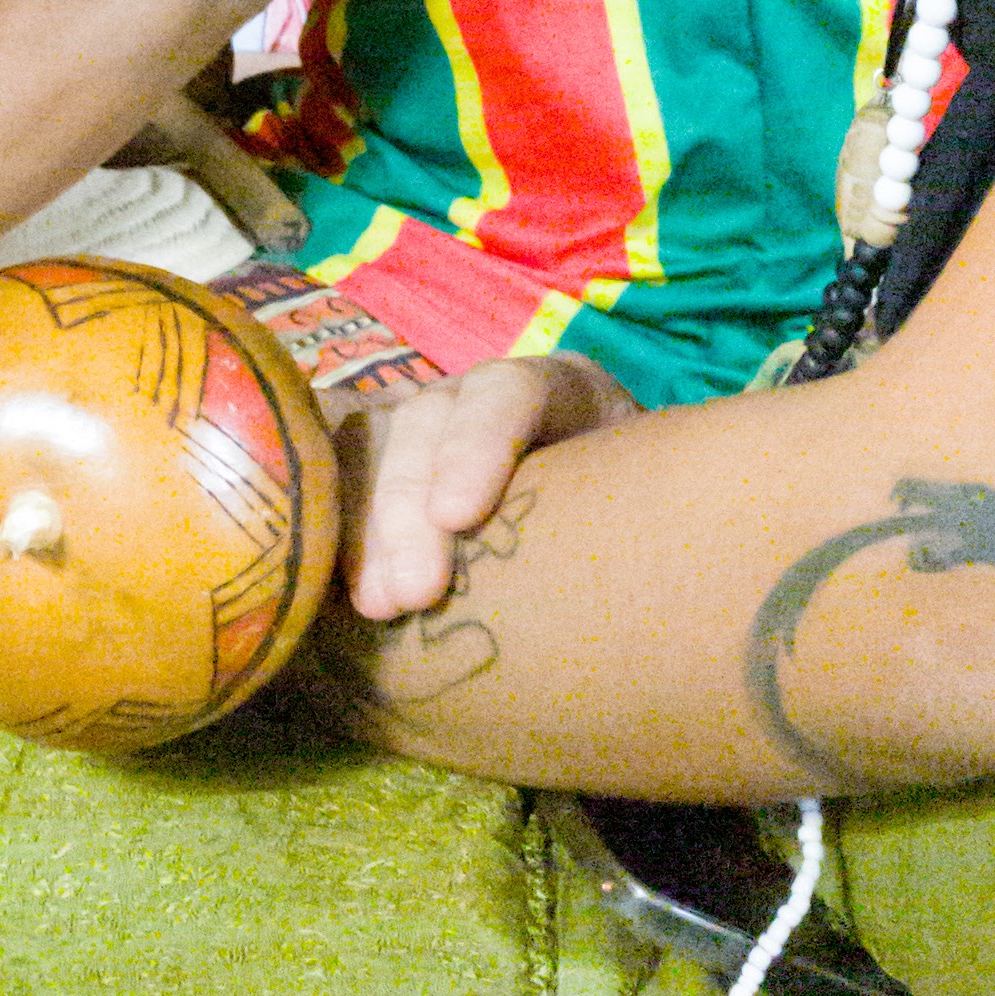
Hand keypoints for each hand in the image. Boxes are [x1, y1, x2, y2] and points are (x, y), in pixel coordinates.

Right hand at [337, 352, 638, 623]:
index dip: (479, 443)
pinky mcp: (391, 463)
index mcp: (566, 390)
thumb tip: (652, 595)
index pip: (514, 391)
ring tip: (374, 605)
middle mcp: (486, 396)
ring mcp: (430, 423)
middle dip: (408, 502)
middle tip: (411, 593)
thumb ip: (646, 528)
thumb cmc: (647, 531)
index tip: (458, 517)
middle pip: (431, 418)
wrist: (626, 534)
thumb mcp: (659, 512)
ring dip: (365, 524)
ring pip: (375, 441)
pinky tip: (335, 581)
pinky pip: (343, 473)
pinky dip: (336, 527)